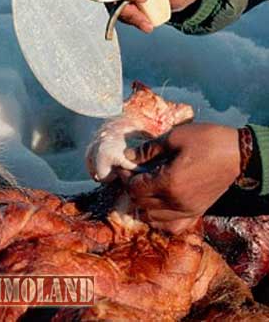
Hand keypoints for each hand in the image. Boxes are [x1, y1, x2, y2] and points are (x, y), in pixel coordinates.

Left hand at [125, 123, 240, 233]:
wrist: (238, 154)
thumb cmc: (207, 141)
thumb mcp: (176, 137)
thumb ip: (150, 149)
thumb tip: (129, 156)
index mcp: (169, 182)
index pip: (135, 188)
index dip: (126, 177)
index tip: (125, 166)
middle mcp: (176, 202)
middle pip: (141, 203)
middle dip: (132, 189)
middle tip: (133, 174)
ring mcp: (187, 210)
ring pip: (153, 218)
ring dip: (144, 204)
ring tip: (145, 188)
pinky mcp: (197, 212)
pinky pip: (173, 227)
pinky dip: (161, 220)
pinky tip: (160, 206)